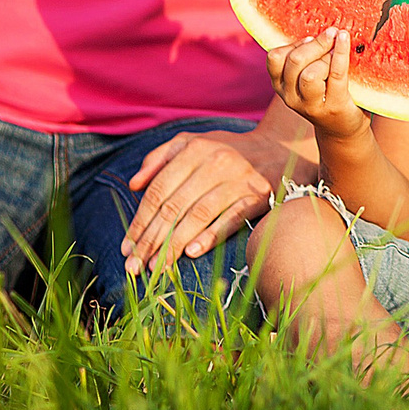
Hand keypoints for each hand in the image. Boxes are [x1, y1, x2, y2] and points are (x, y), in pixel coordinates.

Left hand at [120, 130, 273, 277]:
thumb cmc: (229, 150)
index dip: (140, 221)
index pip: (159, 190)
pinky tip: (193, 252)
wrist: (281, 148)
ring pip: (198, 215)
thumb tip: (134, 184)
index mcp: (195, 149)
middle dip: (151, 240)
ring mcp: (239, 179)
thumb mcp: (195, 142)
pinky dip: (211, 235)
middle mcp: (216, 162)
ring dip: (174, 245)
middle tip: (135, 266)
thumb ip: (160, 157)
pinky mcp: (259, 195)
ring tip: (157, 267)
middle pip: (174, 206)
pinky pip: (231, 218)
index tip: (126, 247)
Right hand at [267, 29, 372, 142]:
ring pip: (310, 73)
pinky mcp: (333, 107)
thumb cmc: (327, 92)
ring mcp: (310, 105)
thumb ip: (305, 57)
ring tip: (338, 51)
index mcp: (280, 85)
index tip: (310, 39)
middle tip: (331, 34)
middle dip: (315, 44)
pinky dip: (341, 53)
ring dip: (327, 55)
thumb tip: (319, 26)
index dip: (293, 43)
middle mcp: (290, 97)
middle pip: (294, 62)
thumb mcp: (307, 76)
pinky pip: (336, 75)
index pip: (274, 58)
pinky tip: (345, 39)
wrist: (343, 129)